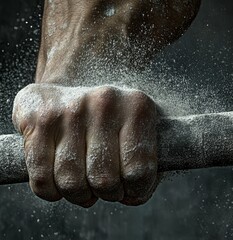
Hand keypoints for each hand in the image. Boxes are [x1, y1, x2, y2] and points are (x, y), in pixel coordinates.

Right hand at [12, 84, 157, 206]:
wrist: (80, 83)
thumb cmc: (117, 120)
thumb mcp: (144, 133)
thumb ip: (147, 165)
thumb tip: (133, 197)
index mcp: (137, 107)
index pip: (138, 170)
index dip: (136, 191)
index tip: (132, 190)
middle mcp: (104, 102)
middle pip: (104, 180)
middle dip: (107, 194)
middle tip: (108, 188)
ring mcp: (68, 109)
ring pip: (71, 182)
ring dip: (80, 195)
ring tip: (87, 185)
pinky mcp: (36, 118)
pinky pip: (41, 178)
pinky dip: (52, 192)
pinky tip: (60, 183)